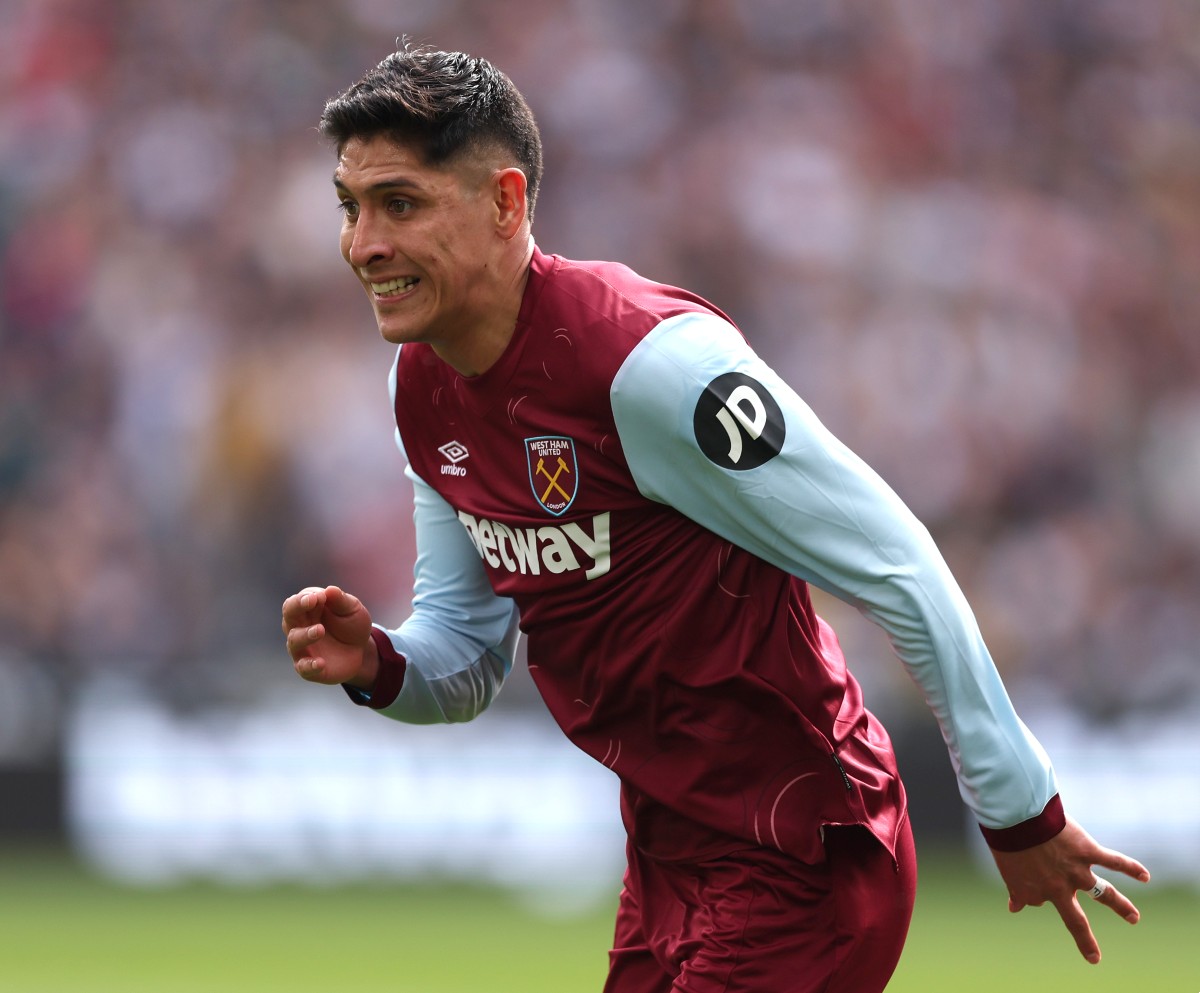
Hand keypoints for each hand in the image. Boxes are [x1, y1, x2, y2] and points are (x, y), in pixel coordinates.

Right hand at [281, 585, 378, 688]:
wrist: (361, 651)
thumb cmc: (351, 625)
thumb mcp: (352, 610)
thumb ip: (341, 601)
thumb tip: (329, 590)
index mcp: (308, 609)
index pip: (297, 601)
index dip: (305, 597)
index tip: (319, 596)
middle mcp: (299, 627)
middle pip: (288, 616)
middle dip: (296, 607)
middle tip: (310, 602)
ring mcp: (302, 648)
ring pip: (294, 641)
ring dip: (305, 635)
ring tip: (320, 630)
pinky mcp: (308, 668)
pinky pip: (303, 667)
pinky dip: (310, 665)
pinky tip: (321, 662)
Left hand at [989, 814, 1149, 963]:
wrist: (1016, 818)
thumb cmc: (1006, 840)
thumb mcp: (1006, 870)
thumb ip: (1015, 889)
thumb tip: (1014, 908)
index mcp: (1033, 893)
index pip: (1037, 900)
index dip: (1032, 888)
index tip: (1027, 871)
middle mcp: (1057, 888)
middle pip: (1076, 920)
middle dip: (1086, 940)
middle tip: (1094, 957)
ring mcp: (1076, 871)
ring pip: (1105, 893)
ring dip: (1121, 907)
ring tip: (1134, 917)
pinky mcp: (1088, 851)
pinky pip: (1114, 862)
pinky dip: (1131, 868)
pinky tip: (1145, 876)